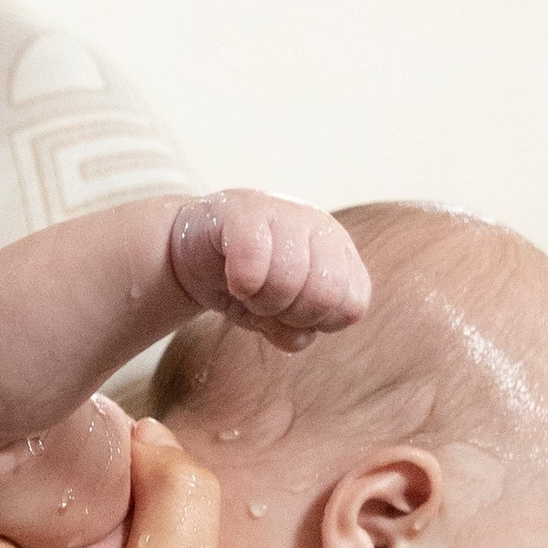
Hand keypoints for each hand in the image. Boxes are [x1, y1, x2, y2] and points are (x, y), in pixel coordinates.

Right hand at [166, 188, 368, 349]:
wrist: (195, 248)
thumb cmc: (246, 282)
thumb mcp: (275, 316)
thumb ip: (295, 332)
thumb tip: (299, 337)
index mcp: (340, 255)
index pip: (352, 305)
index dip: (318, 324)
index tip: (291, 316)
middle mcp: (321, 229)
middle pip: (326, 294)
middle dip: (291, 315)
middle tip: (266, 305)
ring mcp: (285, 215)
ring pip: (290, 277)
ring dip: (261, 300)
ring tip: (247, 291)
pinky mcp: (245, 210)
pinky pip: (253, 256)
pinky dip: (241, 282)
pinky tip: (232, 279)